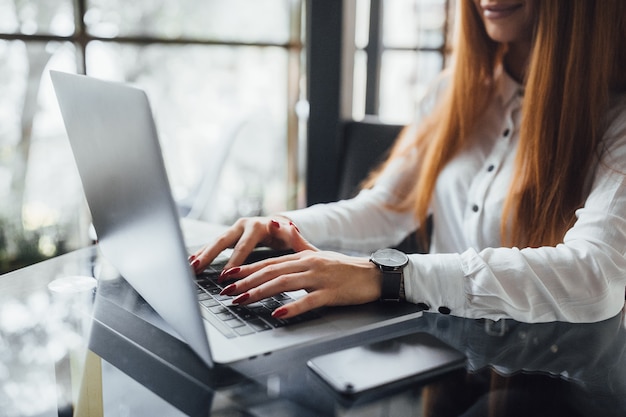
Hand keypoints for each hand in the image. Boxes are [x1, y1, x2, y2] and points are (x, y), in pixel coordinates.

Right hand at [189, 216, 312, 272]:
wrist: (279, 224)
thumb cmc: (286, 235)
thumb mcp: (290, 236)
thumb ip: (289, 234)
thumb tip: (289, 227)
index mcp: (257, 227)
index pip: (244, 246)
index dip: (234, 261)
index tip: (226, 275)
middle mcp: (243, 225)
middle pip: (223, 241)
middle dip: (209, 255)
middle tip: (197, 267)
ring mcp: (234, 229)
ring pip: (215, 242)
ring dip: (201, 254)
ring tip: (189, 267)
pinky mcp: (229, 235)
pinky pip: (213, 244)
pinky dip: (203, 252)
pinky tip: (192, 261)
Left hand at [218, 250, 382, 318]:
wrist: (372, 275)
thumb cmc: (344, 267)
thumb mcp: (318, 252)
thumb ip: (297, 241)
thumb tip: (282, 223)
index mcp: (303, 257)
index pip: (269, 262)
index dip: (247, 268)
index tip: (228, 276)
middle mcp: (308, 264)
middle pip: (271, 272)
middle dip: (246, 282)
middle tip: (227, 292)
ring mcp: (319, 278)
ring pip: (284, 284)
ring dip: (260, 293)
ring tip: (243, 301)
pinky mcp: (330, 293)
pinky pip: (308, 301)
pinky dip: (291, 308)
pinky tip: (277, 314)